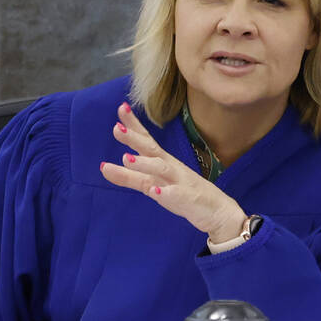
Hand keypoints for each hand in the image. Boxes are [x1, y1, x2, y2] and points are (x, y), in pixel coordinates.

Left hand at [99, 102, 246, 242]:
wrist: (218, 213)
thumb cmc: (182, 193)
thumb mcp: (151, 185)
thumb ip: (128, 176)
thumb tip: (102, 167)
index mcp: (162, 161)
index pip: (146, 139)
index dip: (133, 125)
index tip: (121, 107)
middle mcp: (170, 167)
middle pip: (151, 149)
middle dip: (134, 138)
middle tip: (116, 128)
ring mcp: (179, 182)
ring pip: (161, 170)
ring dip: (144, 163)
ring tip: (126, 158)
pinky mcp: (187, 199)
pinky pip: (175, 195)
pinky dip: (164, 193)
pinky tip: (154, 192)